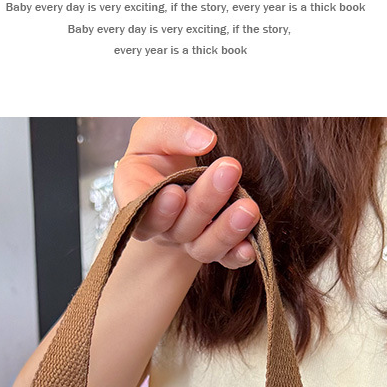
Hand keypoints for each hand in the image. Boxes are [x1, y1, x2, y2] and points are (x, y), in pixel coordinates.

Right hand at [113, 117, 260, 269]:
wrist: (178, 166)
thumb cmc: (162, 146)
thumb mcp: (155, 128)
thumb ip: (172, 130)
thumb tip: (205, 140)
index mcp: (135, 194)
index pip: (139, 211)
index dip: (156, 210)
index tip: (175, 192)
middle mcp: (161, 225)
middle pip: (179, 226)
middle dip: (204, 202)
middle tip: (229, 170)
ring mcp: (187, 240)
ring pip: (203, 247)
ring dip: (225, 231)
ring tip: (248, 209)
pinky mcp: (213, 246)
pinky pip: (225, 259)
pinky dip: (237, 255)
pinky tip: (251, 246)